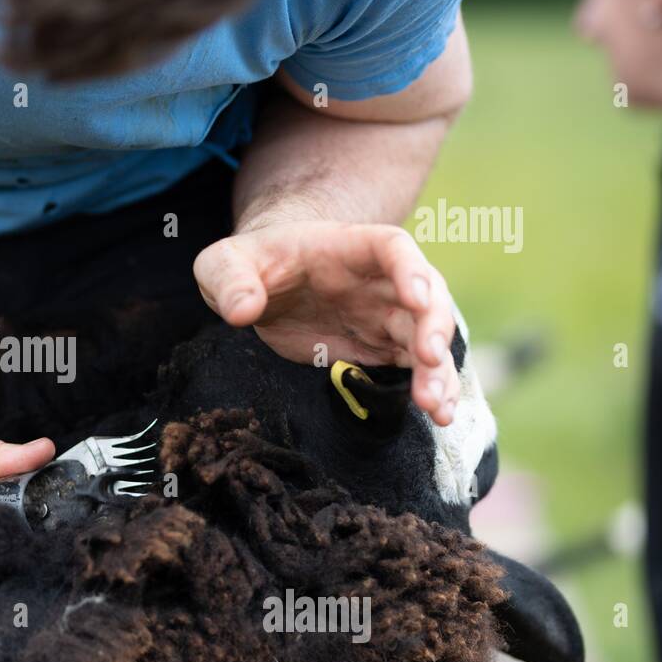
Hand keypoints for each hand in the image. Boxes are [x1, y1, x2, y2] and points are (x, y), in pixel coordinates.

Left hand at [194, 221, 459, 425]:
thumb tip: (242, 311)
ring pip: (427, 338)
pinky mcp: (380, 347)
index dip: (410, 270)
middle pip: (426, 296)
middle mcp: (380, 280)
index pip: (393, 248)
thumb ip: (229, 279)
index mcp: (349, 246)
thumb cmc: (249, 262)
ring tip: (437, 409)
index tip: (416, 298)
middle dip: (433, 327)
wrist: (262, 282)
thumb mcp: (224, 262)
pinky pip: (415, 366)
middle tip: (427, 360)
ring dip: (438, 370)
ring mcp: (385, 314)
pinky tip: (437, 415)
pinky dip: (430, 387)